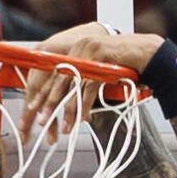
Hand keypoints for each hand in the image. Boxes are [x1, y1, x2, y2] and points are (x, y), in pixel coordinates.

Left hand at [19, 27, 165, 139]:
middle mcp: (78, 49)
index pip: (51, 74)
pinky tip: (83, 120)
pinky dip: (85, 106)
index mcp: (73, 50)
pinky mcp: (102, 62)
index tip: (32, 109)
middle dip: (50, 105)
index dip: (41, 93)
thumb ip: (79, 80)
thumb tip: (65, 100)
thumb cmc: (119, 66)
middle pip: (58, 81)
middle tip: (43, 122)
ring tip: (64, 128)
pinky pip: (89, 89)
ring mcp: (90, 54)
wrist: (144, 52)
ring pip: (74, 88)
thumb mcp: (95, 70)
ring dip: (68, 110)